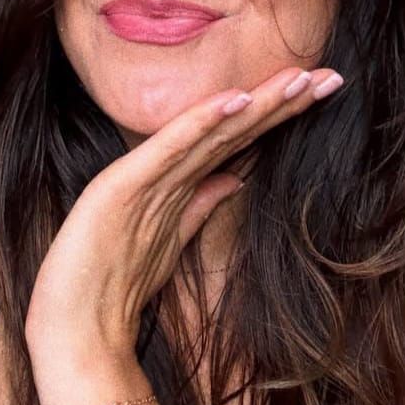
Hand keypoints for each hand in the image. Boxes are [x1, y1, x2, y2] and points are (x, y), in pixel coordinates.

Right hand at [24, 65, 344, 366]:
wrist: (74, 329)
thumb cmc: (107, 287)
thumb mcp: (167, 243)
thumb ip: (197, 207)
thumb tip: (234, 181)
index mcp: (174, 186)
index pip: (234, 142)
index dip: (276, 117)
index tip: (320, 96)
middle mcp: (161, 173)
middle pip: (229, 129)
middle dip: (279, 101)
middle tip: (330, 75)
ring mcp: (142, 177)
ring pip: (209, 131)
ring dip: (255, 103)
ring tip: (298, 77)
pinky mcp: (122, 187)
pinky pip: (171, 150)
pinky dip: (202, 122)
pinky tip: (235, 101)